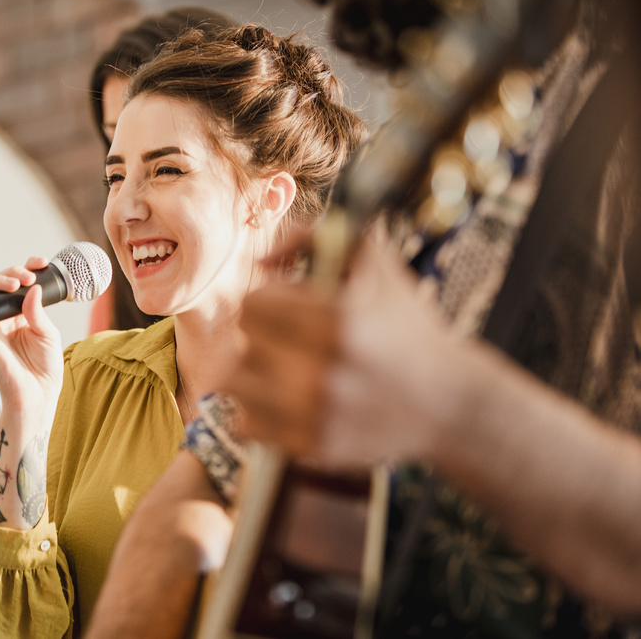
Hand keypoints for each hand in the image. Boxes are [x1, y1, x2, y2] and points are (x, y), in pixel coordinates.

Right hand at [0, 257, 63, 416]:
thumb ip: (37, 311)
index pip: (22, 282)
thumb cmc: (45, 366)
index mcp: (24, 310)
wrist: (36, 393)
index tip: (40, 262)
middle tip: (27, 278)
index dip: (28, 268)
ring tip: (14, 284)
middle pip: (1, 282)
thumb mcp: (48, 334)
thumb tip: (31, 288)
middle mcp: (6, 314)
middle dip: (13, 273)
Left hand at [222, 234, 460, 469]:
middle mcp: (322, 373)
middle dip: (260, 332)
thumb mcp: (375, 266)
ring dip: (250, 369)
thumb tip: (262, 258)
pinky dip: (256, 409)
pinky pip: (247, 424)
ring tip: (275, 365)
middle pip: (240, 342)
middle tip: (282, 335)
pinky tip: (281, 398)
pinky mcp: (312, 447)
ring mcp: (314, 415)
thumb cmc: (408, 327)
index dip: (268, 297)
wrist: (450, 402)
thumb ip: (314, 238)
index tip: (287, 304)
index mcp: (337, 323)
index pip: (253, 303)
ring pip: (234, 384)